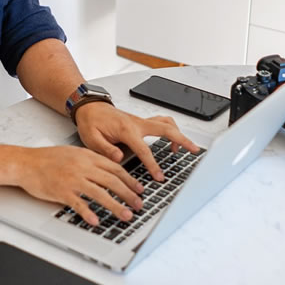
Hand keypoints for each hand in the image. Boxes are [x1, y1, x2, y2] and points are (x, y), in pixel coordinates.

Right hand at [15, 145, 144, 225]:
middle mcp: (83, 167)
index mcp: (87, 157)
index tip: (139, 189)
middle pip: (112, 182)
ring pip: (100, 194)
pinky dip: (89, 213)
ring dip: (116, 206)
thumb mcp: (73, 154)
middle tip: (139, 205)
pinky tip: (96, 221)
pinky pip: (78, 204)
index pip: (115, 168)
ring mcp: (73, 179)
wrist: (26, 162)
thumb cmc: (47, 159)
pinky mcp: (62, 191)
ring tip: (126, 215)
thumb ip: (91, 161)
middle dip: (129, 194)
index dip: (130, 180)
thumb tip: (108, 171)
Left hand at [74, 102, 200, 182]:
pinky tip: (172, 140)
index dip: (153, 164)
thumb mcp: (92, 139)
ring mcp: (141, 121)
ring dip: (179, 134)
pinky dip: (172, 129)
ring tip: (185, 148)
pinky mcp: (142, 121)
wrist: (90, 108)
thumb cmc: (91, 122)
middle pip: (167, 129)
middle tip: (195, 149)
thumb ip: (106, 150)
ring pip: (167, 123)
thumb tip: (119, 158)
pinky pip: (162, 122)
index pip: (144, 150)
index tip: (159, 176)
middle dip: (183, 140)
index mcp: (126, 129)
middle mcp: (137, 123)